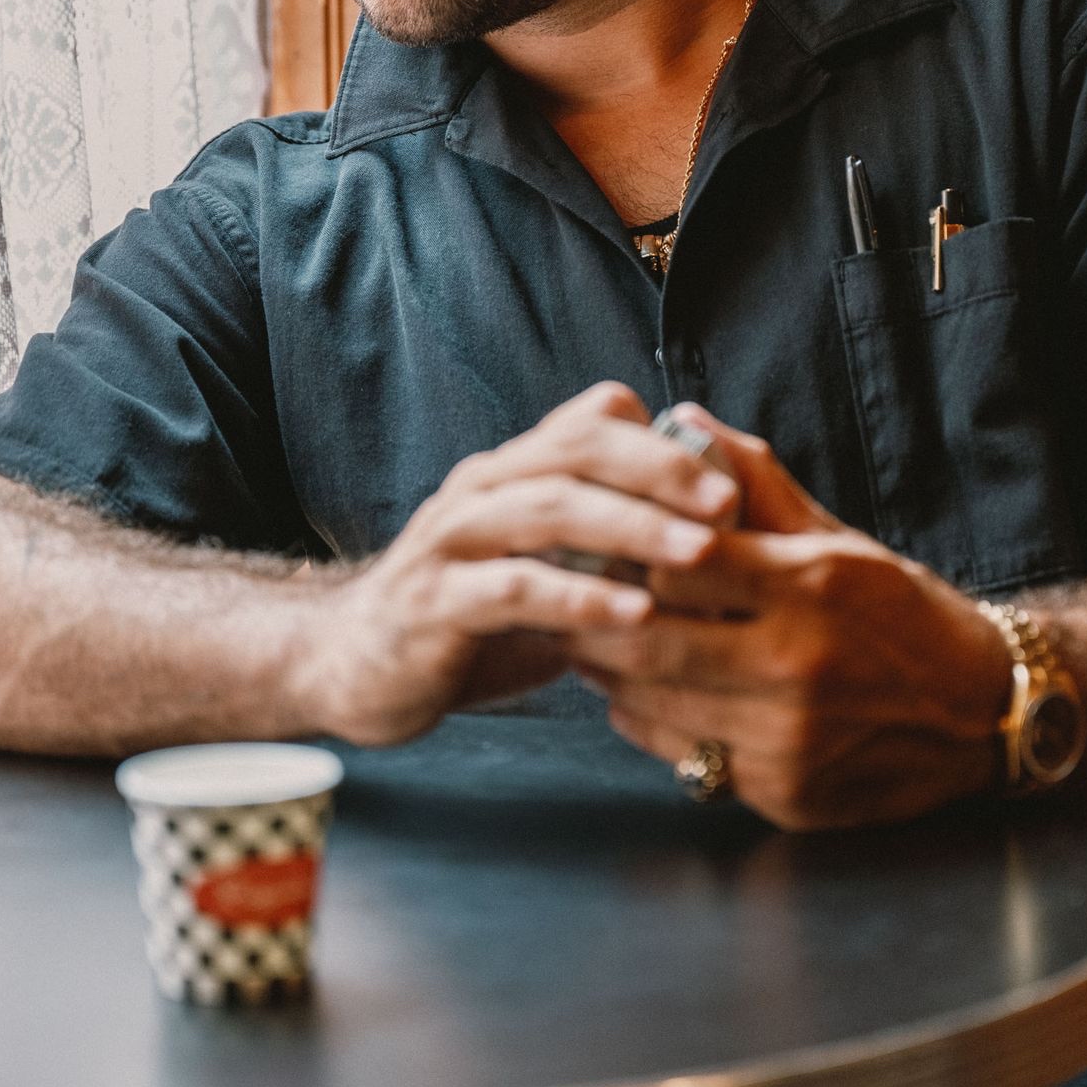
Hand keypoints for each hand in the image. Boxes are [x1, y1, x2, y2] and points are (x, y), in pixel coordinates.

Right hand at [306, 384, 740, 744]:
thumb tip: (714, 538)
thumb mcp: (546, 566)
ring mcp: (452, 541)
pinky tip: (633, 615)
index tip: (732, 478)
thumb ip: (607, 543)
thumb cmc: (473, 616)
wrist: (354, 666)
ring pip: (548, 509)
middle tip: (729, 505)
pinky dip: (578, 596)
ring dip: (632, 527)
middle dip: (660, 472)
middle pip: (577, 450)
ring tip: (700, 554)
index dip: (663, 442)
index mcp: (515, 470)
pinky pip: (512, 588)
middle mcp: (483, 488)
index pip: (592, 420)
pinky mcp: (431, 602)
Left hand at [569, 408, 1014, 828]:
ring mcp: (788, 738)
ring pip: (651, 706)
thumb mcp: (837, 540)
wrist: (983, 714)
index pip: (676, 560)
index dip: (630, 549)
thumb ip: (756, 483)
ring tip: (590, 643)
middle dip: (592, 620)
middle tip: (563, 599)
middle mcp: (798, 664)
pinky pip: (682, 756)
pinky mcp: (783, 794)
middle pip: (646, 641)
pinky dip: (650, 722)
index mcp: (811, 585)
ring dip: (608, 674)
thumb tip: (685, 417)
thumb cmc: (901, 613)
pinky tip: (644, 695)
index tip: (601, 540)